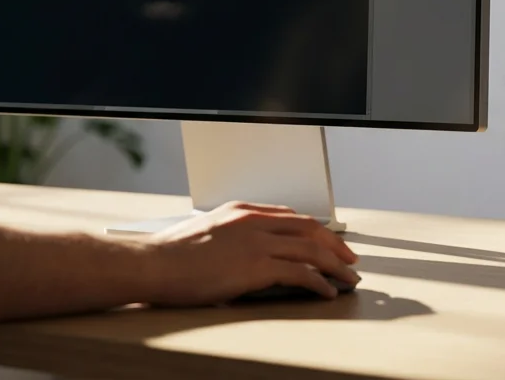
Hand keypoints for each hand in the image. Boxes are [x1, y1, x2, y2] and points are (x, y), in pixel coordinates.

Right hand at [142, 201, 357, 305]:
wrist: (155, 263)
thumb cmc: (172, 255)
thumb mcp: (207, 233)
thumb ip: (232, 237)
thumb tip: (249, 255)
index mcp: (241, 211)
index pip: (289, 216)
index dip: (313, 230)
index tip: (326, 242)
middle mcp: (253, 221)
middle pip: (308, 228)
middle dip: (334, 244)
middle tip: (349, 259)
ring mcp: (256, 242)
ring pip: (311, 250)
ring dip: (335, 266)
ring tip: (348, 279)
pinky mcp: (256, 266)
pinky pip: (301, 273)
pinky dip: (319, 283)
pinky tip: (326, 292)